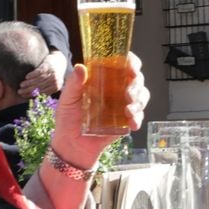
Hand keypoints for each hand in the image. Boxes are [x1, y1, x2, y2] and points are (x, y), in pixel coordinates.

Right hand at [18, 50, 69, 97]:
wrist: (59, 60)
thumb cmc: (53, 74)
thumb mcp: (52, 83)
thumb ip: (46, 89)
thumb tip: (33, 97)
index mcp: (56, 87)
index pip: (42, 93)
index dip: (32, 95)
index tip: (23, 96)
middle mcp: (55, 81)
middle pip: (39, 87)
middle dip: (28, 90)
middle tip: (20, 91)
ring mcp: (52, 73)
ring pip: (38, 80)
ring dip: (28, 83)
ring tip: (21, 85)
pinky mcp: (48, 66)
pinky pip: (39, 72)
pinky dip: (32, 75)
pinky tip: (26, 77)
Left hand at [50, 53, 147, 167]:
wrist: (71, 145)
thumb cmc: (67, 119)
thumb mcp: (67, 99)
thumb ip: (73, 84)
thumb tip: (80, 67)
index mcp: (102, 79)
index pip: (121, 64)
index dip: (131, 62)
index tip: (132, 67)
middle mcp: (115, 89)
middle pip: (136, 79)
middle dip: (137, 84)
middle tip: (129, 93)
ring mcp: (122, 105)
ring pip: (141, 96)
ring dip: (139, 100)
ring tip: (128, 109)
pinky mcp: (125, 121)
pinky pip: (138, 116)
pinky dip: (138, 118)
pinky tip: (132, 123)